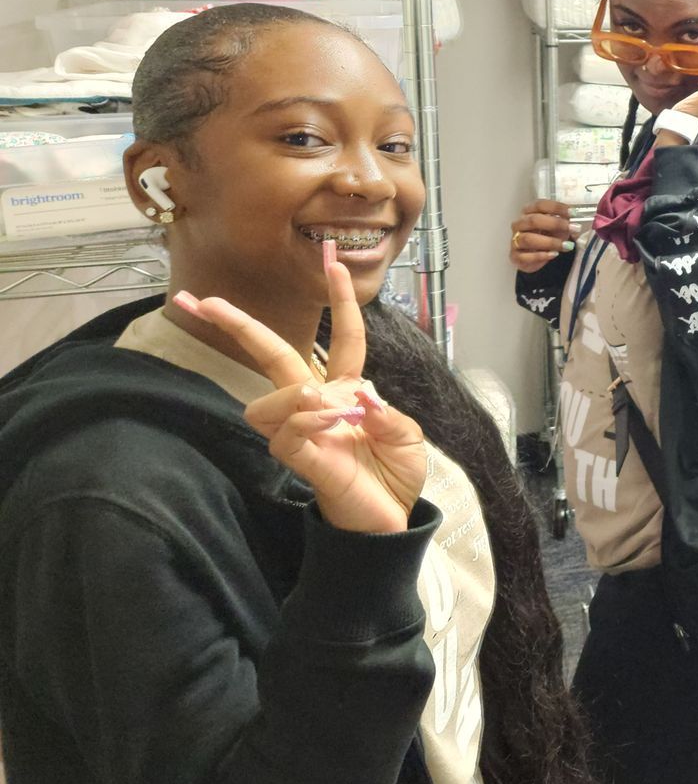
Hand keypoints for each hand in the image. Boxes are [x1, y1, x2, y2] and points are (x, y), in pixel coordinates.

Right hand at [176, 259, 425, 534]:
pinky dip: (306, 422)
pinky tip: (330, 426)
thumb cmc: (396, 474)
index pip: (341, 338)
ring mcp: (300, 431)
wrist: (391, 519)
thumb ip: (388, 413)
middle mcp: (316, 404)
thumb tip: (356, 396)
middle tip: (203, 300)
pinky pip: (284, 431)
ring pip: (268, 398)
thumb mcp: (408, 436)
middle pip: (271, 356)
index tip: (334, 264)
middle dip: (239, 326)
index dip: (340, 302)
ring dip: (296, 395)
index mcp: (348, 389)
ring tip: (328, 408)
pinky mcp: (295, 458)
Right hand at [510, 198, 576, 271]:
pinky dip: (541, 255)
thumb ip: (563, 223)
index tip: (573, 213)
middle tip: (573, 228)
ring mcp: (515, 240)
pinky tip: (554, 254)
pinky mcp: (515, 256)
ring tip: (567, 245)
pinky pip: (525, 256)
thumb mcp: (557, 228)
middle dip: (555, 223)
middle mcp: (519, 224)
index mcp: (528, 212)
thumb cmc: (545, 236)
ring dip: (550, 242)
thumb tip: (574, 223)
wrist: (533, 257)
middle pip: (533, 220)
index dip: (557, 208)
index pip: (540, 205)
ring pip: (528, 239)